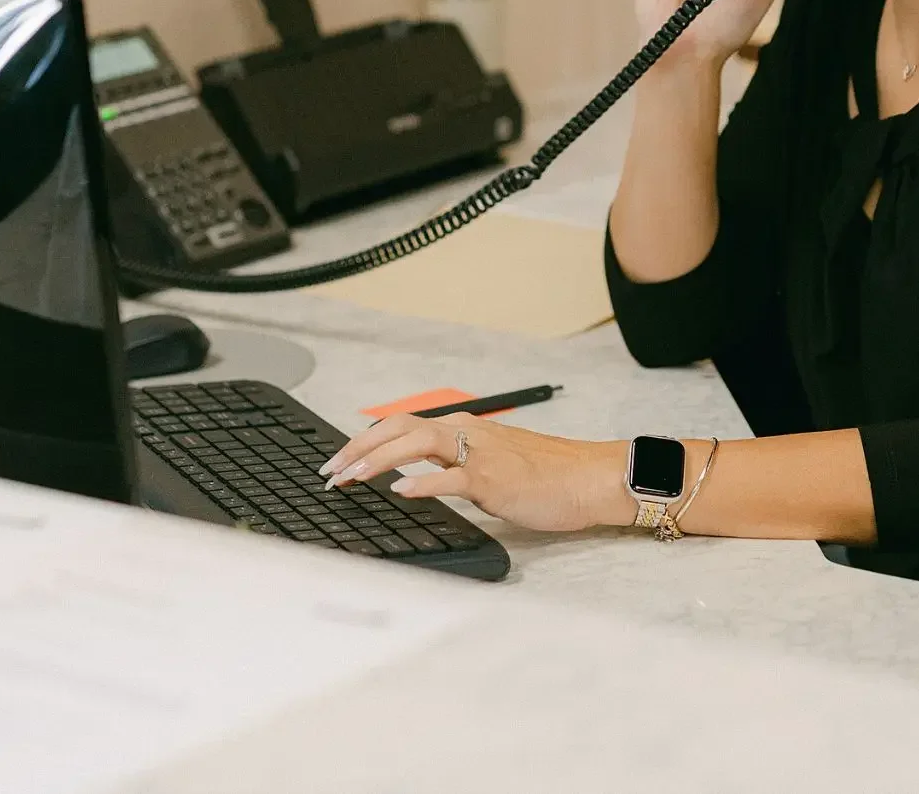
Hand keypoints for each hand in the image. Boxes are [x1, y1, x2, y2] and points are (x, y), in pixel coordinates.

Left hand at [318, 413, 633, 533]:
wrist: (589, 478)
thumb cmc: (547, 476)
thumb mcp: (492, 466)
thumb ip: (455, 469)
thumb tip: (417, 482)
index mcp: (464, 429)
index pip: (402, 426)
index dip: (364, 441)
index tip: (338, 462)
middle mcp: (466, 433)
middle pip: (399, 428)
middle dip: (357, 448)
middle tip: (329, 472)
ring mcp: (479, 455)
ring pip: (416, 445)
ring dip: (377, 460)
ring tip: (349, 478)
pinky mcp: (493, 479)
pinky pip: (451, 477)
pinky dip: (422, 483)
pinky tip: (400, 492)